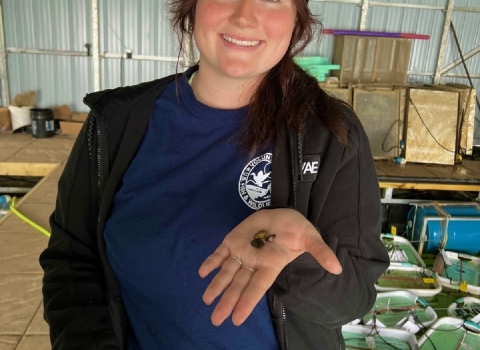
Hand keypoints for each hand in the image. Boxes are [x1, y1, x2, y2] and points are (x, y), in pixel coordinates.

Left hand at [198, 208, 341, 325]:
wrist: (282, 213)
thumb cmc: (296, 228)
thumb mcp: (310, 237)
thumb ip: (320, 252)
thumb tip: (337, 268)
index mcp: (271, 264)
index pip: (258, 286)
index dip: (248, 301)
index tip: (237, 319)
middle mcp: (254, 262)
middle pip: (239, 284)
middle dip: (228, 301)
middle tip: (217, 320)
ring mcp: (242, 251)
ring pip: (227, 271)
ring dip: (216, 285)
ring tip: (206, 300)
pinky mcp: (233, 240)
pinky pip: (220, 253)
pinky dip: (211, 261)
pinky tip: (202, 272)